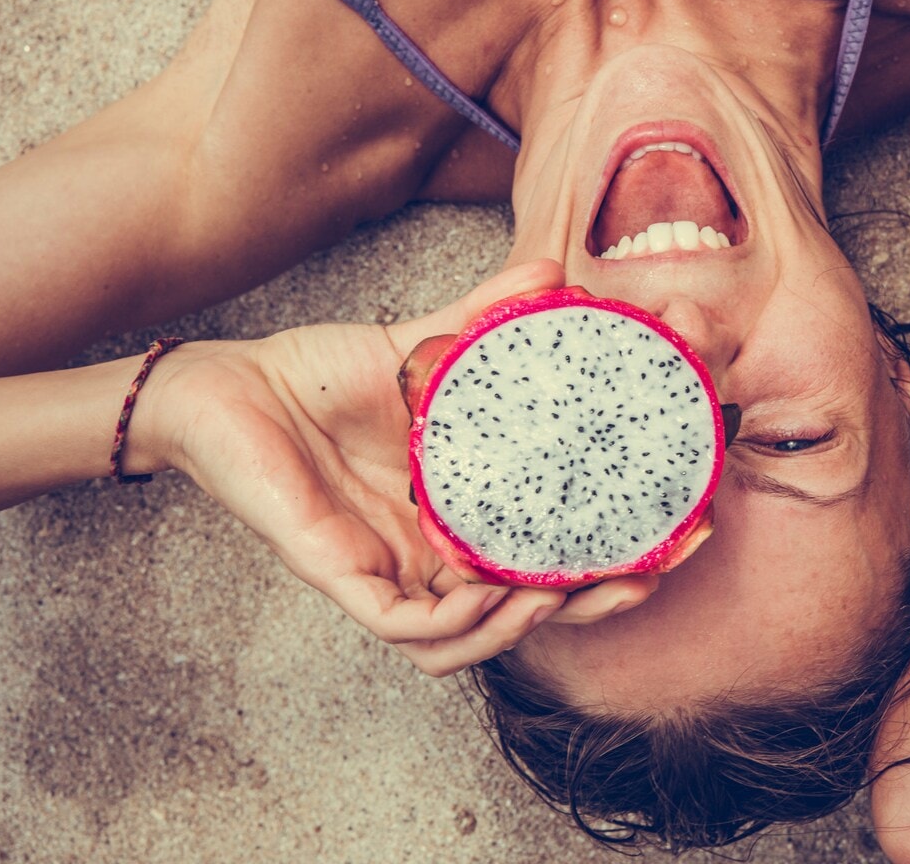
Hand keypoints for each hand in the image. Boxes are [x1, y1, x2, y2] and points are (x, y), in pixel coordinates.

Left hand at [130, 261, 665, 675]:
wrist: (227, 385)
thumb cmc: (314, 378)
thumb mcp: (421, 347)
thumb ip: (488, 317)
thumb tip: (556, 272)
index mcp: (460, 512)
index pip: (552, 550)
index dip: (620, 551)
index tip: (682, 525)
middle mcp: (431, 554)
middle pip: (530, 607)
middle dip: (598, 601)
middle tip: (654, 570)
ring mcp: (387, 571)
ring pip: (472, 638)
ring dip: (531, 623)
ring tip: (573, 589)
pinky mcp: (341, 576)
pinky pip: (410, 626)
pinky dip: (460, 624)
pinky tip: (498, 593)